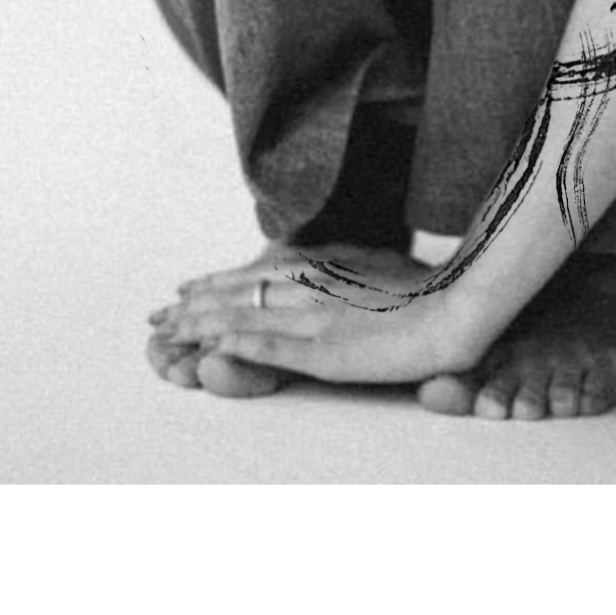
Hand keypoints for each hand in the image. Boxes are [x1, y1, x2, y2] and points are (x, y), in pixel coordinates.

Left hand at [149, 246, 470, 386]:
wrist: (457, 307)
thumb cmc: (425, 289)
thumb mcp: (375, 266)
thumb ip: (340, 266)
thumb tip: (314, 264)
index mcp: (321, 267)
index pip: (253, 274)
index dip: (215, 284)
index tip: (185, 292)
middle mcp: (309, 285)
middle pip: (237, 294)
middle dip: (193, 306)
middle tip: (158, 318)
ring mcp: (313, 317)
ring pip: (242, 317)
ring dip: (199, 326)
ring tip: (167, 335)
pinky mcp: (324, 350)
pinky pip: (269, 346)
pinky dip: (234, 346)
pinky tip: (209, 349)